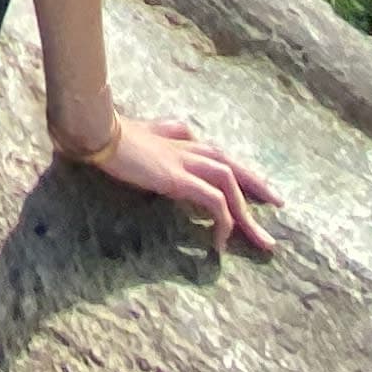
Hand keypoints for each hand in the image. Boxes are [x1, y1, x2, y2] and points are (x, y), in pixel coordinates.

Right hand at [76, 111, 278, 254]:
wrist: (93, 129)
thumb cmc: (102, 134)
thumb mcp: (131, 138)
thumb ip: (148, 141)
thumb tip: (147, 151)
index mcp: (175, 135)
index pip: (214, 151)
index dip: (235, 168)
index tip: (251, 184)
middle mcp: (185, 145)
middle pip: (230, 163)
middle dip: (256, 184)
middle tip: (278, 202)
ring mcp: (183, 160)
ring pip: (229, 182)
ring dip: (247, 213)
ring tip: (259, 239)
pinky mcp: (179, 177)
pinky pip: (214, 202)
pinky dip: (223, 221)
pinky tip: (220, 243)